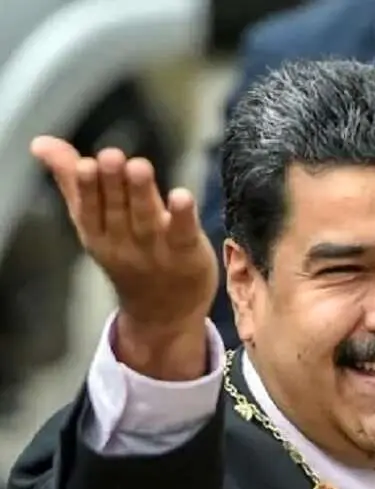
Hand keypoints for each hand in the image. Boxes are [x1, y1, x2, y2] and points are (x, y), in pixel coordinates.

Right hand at [30, 137, 216, 333]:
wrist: (162, 314)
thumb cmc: (127, 255)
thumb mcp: (94, 223)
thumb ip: (73, 181)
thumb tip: (41, 142)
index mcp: (97, 232)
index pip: (89, 208)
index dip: (88, 187)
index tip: (86, 163)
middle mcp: (123, 242)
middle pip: (117, 210)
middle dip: (113, 183)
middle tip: (112, 156)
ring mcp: (156, 250)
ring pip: (146, 219)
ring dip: (142, 193)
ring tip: (140, 166)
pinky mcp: (187, 255)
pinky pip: (184, 234)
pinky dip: (183, 216)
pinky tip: (182, 196)